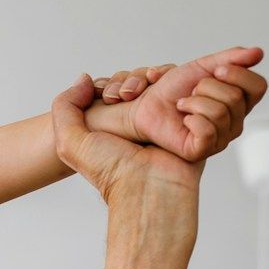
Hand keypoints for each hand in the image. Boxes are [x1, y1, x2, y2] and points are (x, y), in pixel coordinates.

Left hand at [52, 75, 201, 205]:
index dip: (125, 79)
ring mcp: (175, 122)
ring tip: (155, 94)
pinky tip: (179, 104)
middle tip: (131, 95)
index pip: (130, 82)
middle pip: (154, 78)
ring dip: (166, 80)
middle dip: (142, 78)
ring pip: (177, 83)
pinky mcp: (199, 128)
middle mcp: (150, 120)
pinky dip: (195, 92)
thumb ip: (65, 106)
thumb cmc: (111, 171)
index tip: (117, 93)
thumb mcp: (70, 141)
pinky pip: (204, 96)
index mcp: (122, 121)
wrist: (146, 190)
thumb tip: (85, 79)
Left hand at [93, 47, 266, 162]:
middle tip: (189, 91)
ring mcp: (217, 139)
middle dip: (208, 86)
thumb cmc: (167, 88)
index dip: (239, 73)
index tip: (215, 70)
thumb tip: (259, 52)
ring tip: (180, 106)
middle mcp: (230, 123)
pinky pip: (209, 132)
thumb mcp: (201, 66)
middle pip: (239, 96)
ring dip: (196, 100)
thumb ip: (231, 57)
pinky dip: (193, 118)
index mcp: (234, 103)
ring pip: (224, 110)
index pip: (258, 86)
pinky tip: (182, 119)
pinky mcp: (199, 150)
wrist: (133, 109)